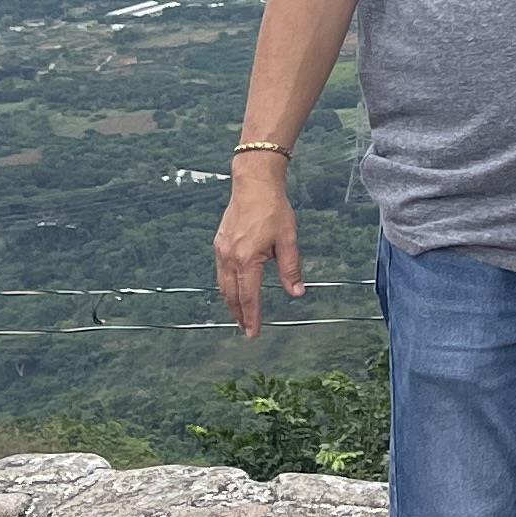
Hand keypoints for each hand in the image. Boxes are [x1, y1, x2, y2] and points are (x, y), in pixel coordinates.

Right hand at [213, 168, 300, 340]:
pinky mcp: (219, 244)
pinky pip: (220, 272)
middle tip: (245, 329)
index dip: (252, 317)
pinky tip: (232, 290)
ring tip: (239, 315)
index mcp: (248, 259)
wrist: (254, 184)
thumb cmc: (273, 209)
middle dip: (239, 315)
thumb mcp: (288, 240)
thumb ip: (291, 269)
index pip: (249, 297)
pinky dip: (226, 286)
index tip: (253, 332)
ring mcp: (222, 251)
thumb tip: (297, 292)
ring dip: (230, 303)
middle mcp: (230, 258)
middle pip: (232, 295)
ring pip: (223, 285)